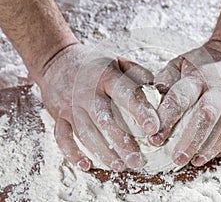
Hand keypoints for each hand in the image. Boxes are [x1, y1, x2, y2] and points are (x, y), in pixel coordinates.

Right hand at [38, 44, 159, 170]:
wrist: (56, 59)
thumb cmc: (93, 64)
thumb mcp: (116, 60)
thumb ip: (137, 73)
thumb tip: (158, 88)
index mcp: (106, 76)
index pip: (126, 94)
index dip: (140, 111)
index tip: (153, 129)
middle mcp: (87, 92)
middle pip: (106, 120)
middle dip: (122, 143)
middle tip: (138, 161)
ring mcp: (70, 105)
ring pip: (86, 133)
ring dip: (102, 152)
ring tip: (119, 166)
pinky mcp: (58, 115)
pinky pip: (62, 137)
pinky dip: (72, 153)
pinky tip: (86, 165)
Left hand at [151, 41, 220, 166]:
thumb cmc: (202, 62)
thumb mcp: (180, 62)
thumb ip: (166, 78)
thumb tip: (154, 96)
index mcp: (197, 77)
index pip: (180, 98)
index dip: (166, 118)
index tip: (154, 137)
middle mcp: (219, 88)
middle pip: (206, 116)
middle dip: (191, 140)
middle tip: (176, 159)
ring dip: (212, 147)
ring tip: (195, 162)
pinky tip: (218, 155)